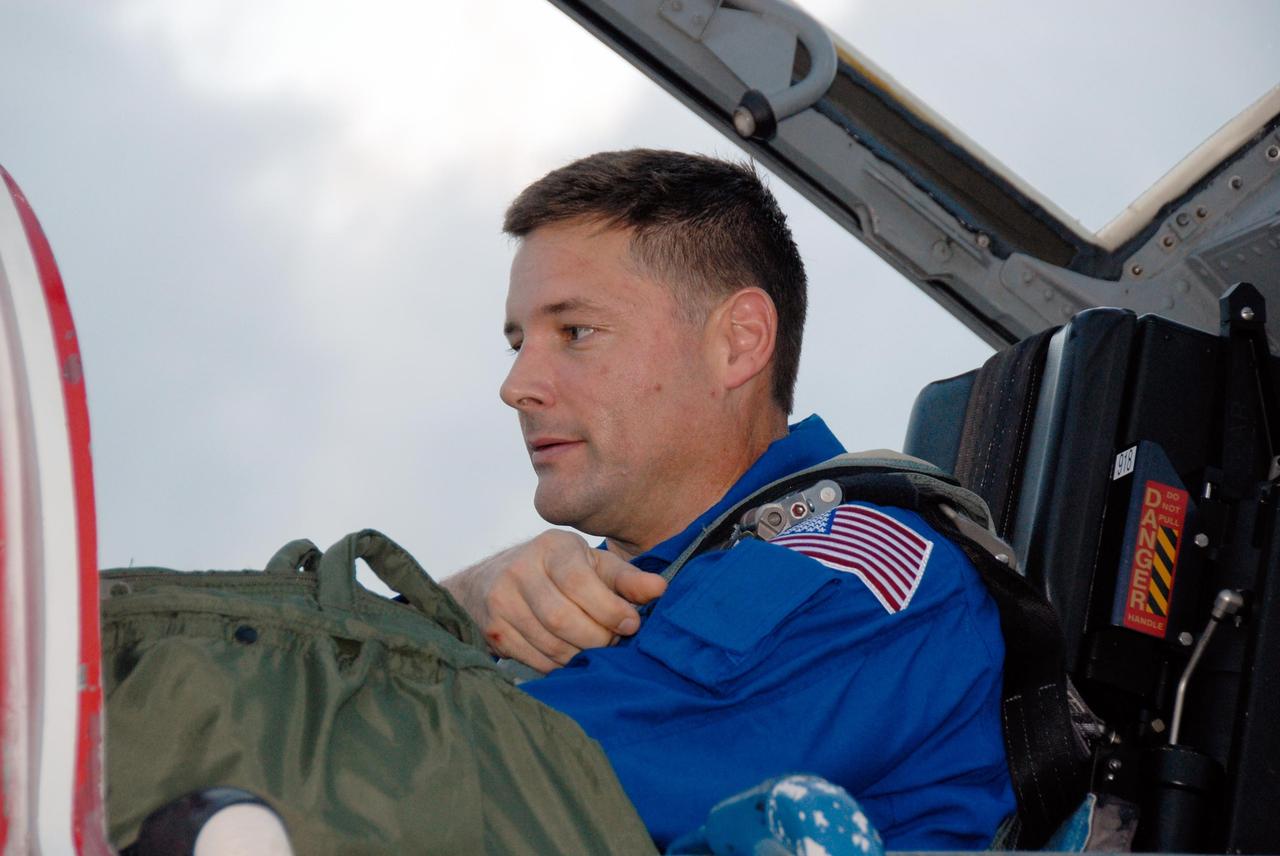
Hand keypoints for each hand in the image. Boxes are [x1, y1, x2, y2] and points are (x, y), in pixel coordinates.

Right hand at [442, 530, 666, 672]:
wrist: (488, 579)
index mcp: (552, 547)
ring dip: (580, 654)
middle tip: (613, 642)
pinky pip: (534, 659)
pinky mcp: (492, 630)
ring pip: (549, 643)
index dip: (609, 609)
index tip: (632, 625)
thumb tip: (662, 589)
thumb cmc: (555, 570)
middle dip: (597, 638)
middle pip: (562, 618)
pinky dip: (559, 665)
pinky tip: (570, 656)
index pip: (579, 582)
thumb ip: (627, 578)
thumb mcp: (592, 564)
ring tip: (594, 649)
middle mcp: (520, 569)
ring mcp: (501, 601)